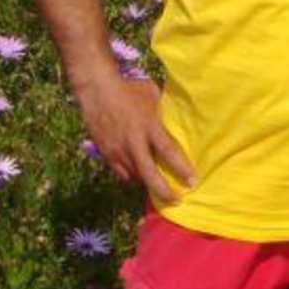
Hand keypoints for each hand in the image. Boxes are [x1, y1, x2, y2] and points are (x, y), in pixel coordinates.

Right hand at [77, 76, 195, 203]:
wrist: (96, 89)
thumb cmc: (128, 89)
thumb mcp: (152, 97)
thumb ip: (163, 113)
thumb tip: (177, 120)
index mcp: (149, 127)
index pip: (169, 152)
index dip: (182, 169)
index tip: (193, 182)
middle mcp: (133, 143)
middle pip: (150, 175)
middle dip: (164, 191)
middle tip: (176, 200)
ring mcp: (118, 150)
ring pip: (134, 177)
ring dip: (147, 183)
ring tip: (158, 187)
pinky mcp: (106, 153)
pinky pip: (120, 173)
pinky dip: (130, 176)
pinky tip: (138, 175)